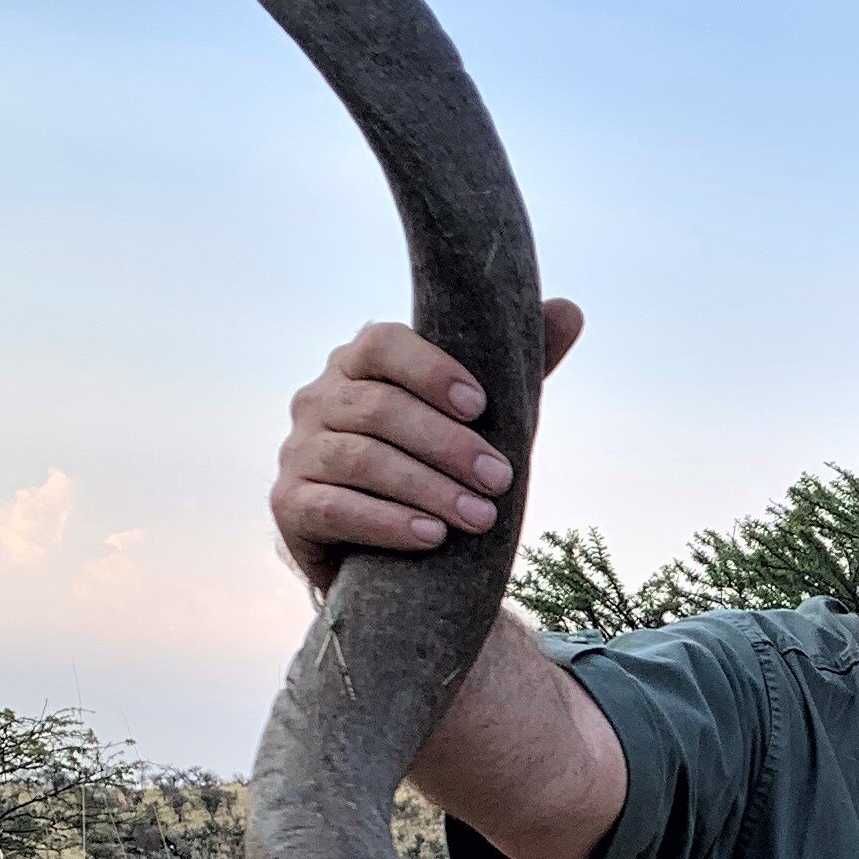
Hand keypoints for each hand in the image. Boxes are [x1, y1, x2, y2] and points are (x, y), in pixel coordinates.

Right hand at [271, 305, 582, 594]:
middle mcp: (318, 399)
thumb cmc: (434, 465)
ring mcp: (297, 451)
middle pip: (379, 409)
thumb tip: (570, 310)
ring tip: (479, 517)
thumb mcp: (478, 418)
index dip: (431, 370)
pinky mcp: (289, 505)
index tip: (482, 406)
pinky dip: (386, 522)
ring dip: (427, 489)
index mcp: (357, 364)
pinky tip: (430, 537)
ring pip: (361, 460)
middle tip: (501, 480)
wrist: (382, 548)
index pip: (383, 343)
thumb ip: (515, 366)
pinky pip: (334, 508)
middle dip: (448, 446)